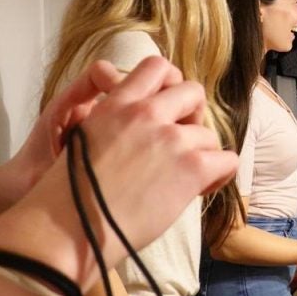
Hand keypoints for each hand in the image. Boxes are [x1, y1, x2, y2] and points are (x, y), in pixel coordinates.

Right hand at [0, 57, 238, 289]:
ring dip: (202, 155)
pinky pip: (227, 160)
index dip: (171, 85)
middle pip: (193, 91)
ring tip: (186, 178)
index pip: (157, 66)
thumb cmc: (73, 194)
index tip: (169, 109)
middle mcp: (146, 113)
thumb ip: (118, 121)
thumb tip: (150, 123)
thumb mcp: (87, 138)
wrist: (69, 229)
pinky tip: (202, 188)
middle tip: (183, 142)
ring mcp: (171, 138)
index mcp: (117, 103)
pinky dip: (220, 174)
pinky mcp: (192, 166)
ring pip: (209, 134)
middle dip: (193, 115)